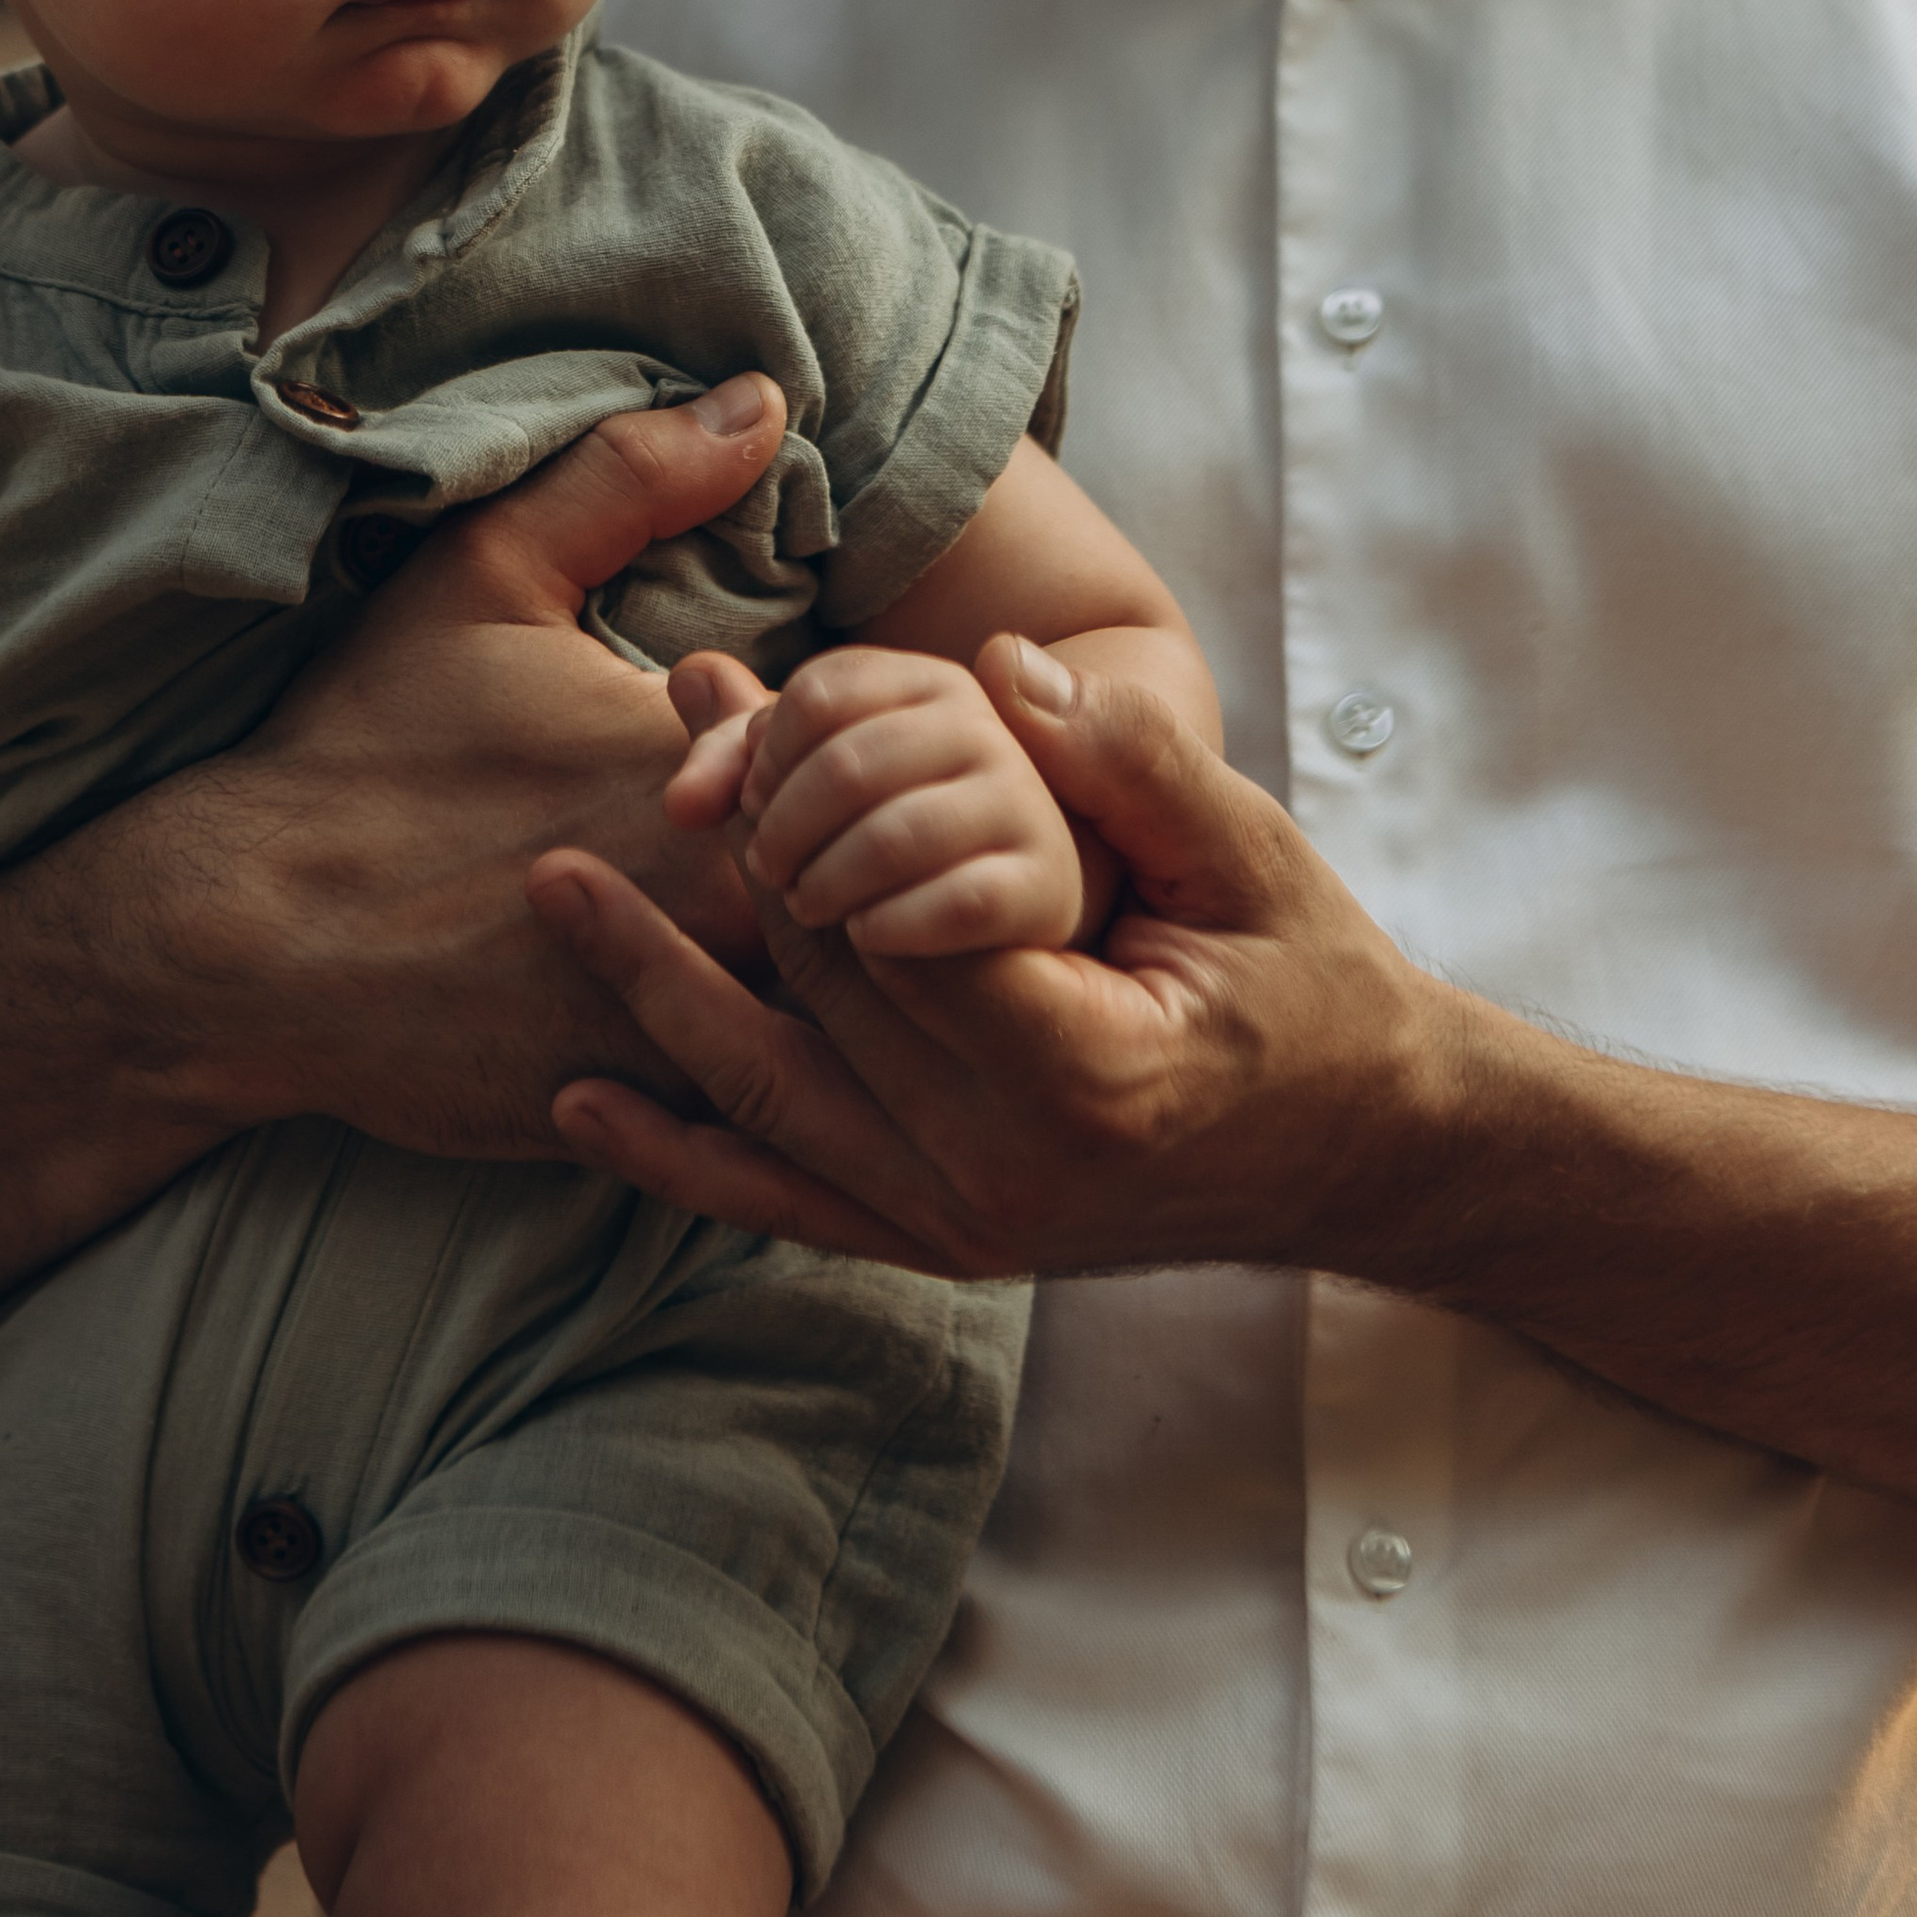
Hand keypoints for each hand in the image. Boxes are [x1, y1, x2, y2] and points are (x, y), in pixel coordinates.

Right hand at [0, 376, 795, 1368]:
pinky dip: (774, 1069)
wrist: (240, 940)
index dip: (878, 763)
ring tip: (816, 935)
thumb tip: (761, 398)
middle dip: (883, 872)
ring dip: (845, 984)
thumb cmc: (364, 743)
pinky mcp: (637, 1119)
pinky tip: (758, 1024)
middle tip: (869, 839)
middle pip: (884, 908)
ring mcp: (679, 1032)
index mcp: (703, 785)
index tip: (826, 750)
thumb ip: (632, 481)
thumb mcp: (484, 578)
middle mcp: (710, 922)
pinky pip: (757, 1107)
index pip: (884, 782)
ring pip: (843, 1024)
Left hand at [533, 647, 1466, 1281]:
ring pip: (771, 1101)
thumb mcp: (1257, 861)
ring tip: (552, 886)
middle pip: (824, 997)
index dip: (818, 814)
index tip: (749, 709)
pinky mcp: (942, 1246)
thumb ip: (1136, 767)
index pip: (902, 933)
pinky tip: (583, 1107)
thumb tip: (1011, 670)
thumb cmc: (1315, 984)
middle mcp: (1009, 1174)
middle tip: (666, 727)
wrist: (1363, 1153)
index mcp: (1087, 1073)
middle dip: (735, 854)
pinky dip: (680, 1158)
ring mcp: (967, 1227)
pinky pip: (785, 1203)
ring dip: (655, 990)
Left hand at [666, 644, 1085, 953]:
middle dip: (784, 830)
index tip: (748, 807)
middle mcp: (984, 729)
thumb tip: (687, 678)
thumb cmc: (884, 835)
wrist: (1007, 913)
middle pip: (845, 764)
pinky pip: (953, 905)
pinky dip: (892, 927)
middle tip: (767, 873)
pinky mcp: (1044, 886)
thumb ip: (739, 747)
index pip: (817, 695)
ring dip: (827, 883)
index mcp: (928, 683)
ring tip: (810, 907)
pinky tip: (867, 938)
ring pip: (892, 836)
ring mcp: (1023, 805)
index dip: (762, 759)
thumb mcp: (808, 788)